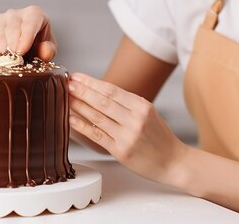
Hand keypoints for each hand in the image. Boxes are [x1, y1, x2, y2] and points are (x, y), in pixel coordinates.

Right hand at [0, 6, 56, 60]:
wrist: (24, 44)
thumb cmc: (38, 44)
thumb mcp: (48, 49)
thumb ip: (49, 50)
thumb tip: (45, 53)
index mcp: (35, 14)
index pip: (30, 24)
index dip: (25, 38)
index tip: (21, 52)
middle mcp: (16, 13)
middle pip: (13, 30)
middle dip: (13, 47)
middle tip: (14, 62)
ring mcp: (0, 17)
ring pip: (0, 34)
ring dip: (2, 50)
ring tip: (6, 63)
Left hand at [68, 72, 189, 184]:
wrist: (173, 162)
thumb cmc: (159, 138)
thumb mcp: (148, 114)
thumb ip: (127, 104)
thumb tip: (98, 93)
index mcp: (142, 106)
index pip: (112, 90)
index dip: (92, 82)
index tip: (77, 76)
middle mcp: (136, 118)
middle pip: (103, 101)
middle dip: (82, 90)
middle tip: (67, 83)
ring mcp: (128, 135)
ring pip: (97, 116)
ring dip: (79, 106)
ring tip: (65, 97)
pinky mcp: (121, 151)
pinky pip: (97, 135)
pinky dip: (82, 126)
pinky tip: (70, 119)